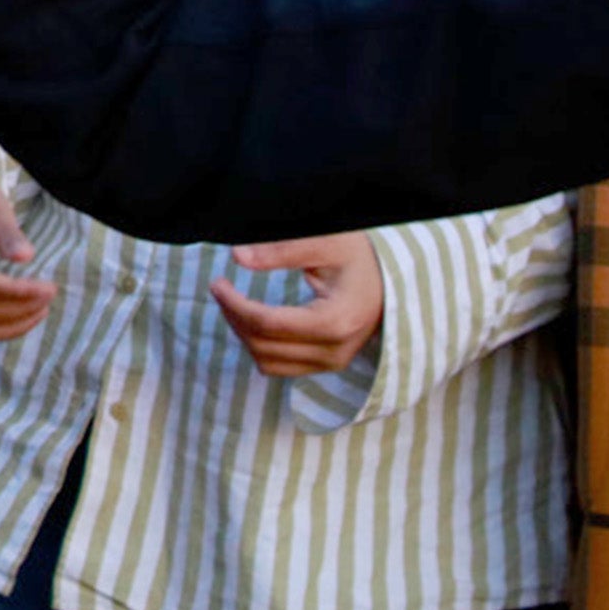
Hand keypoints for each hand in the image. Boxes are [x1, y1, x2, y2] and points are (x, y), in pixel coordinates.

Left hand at [208, 233, 382, 376]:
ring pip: (267, 362)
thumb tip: (238, 256)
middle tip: (220, 287)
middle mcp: (336, 351)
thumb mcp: (326, 241)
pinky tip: (253, 319)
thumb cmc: (358, 257)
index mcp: (336, 321)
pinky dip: (259, 347)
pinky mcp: (327, 365)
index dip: (235, 305)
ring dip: (243, 334)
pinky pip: (280, 368)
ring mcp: (333, 363)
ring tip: (233, 302)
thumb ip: (282, 250)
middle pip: (264, 345)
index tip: (218, 282)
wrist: (391, 280)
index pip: (268, 324)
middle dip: (234, 316)